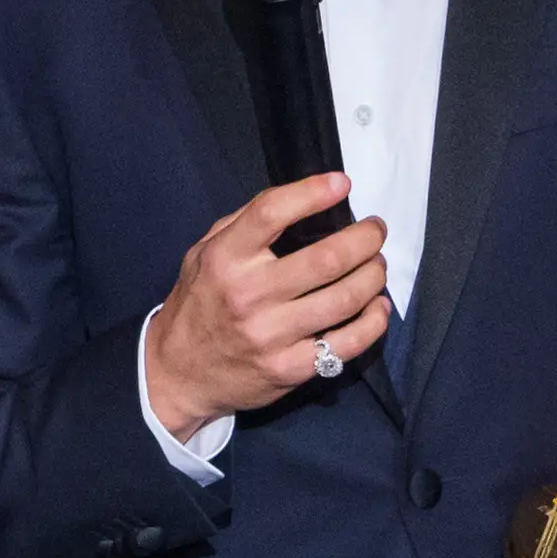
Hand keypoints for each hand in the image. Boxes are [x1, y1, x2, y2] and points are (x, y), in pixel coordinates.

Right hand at [144, 175, 393, 430]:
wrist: (178, 373)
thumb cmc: (198, 304)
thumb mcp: (203, 253)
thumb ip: (244, 224)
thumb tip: (303, 197)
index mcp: (224, 259)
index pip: (271, 213)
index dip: (312, 193)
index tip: (341, 184)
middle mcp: (248, 295)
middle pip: (326, 259)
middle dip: (365, 239)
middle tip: (376, 231)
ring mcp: (271, 335)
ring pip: (344, 299)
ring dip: (373, 276)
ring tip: (377, 265)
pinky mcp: (290, 368)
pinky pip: (348, 343)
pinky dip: (374, 321)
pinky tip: (378, 306)